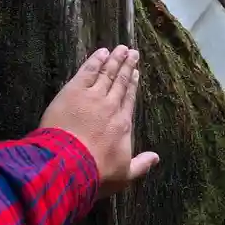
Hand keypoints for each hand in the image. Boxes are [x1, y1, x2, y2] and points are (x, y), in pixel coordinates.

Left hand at [39, 45, 159, 197]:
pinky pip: (88, 71)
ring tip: (121, 48)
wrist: (68, 165)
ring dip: (114, 60)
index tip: (136, 72)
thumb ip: (141, 165)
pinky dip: (95, 60)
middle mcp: (110, 106)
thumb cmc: (96, 173)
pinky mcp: (74, 91)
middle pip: (120, 82)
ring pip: (106, 73)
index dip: (132, 84)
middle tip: (132, 52)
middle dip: (126, 66)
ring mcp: (92, 96)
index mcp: (122, 124)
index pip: (129, 98)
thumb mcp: (124, 175)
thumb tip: (156, 157)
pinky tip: (101, 52)